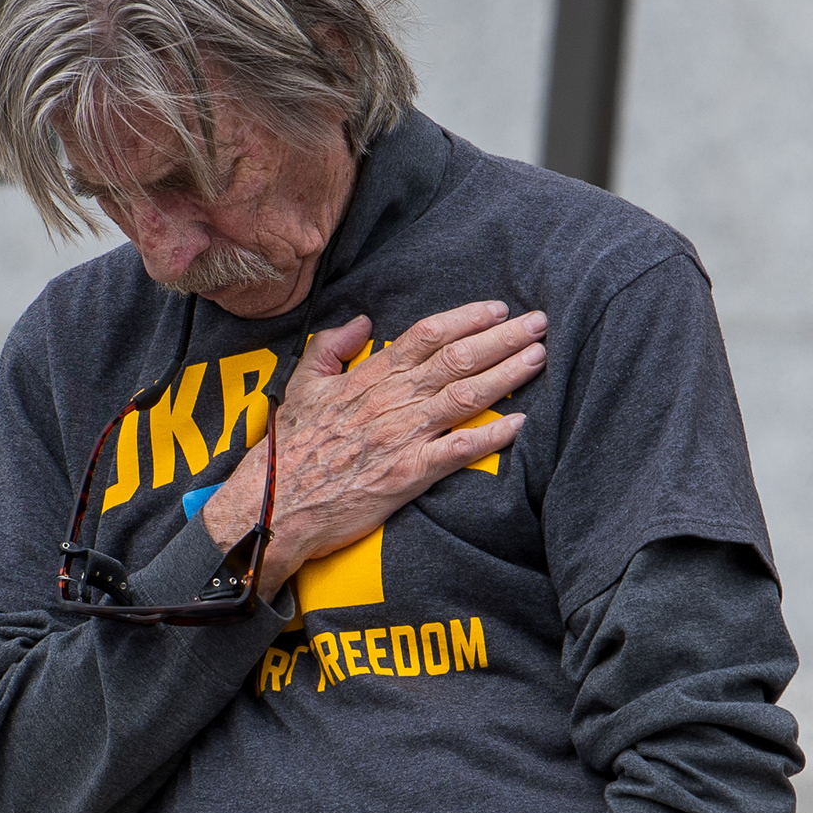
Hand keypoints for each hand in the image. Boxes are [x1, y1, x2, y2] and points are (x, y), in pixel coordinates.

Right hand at [205, 303, 543, 594]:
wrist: (274, 503)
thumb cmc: (290, 447)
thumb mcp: (303, 385)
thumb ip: (332, 347)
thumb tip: (364, 321)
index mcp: (370, 377)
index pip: (428, 335)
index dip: (467, 319)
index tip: (498, 309)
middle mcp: (392, 401)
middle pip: (457, 359)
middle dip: (503, 339)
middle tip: (538, 324)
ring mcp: (402, 437)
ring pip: (465, 397)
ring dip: (507, 375)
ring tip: (538, 359)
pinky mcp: (408, 475)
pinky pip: (457, 451)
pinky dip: (490, 436)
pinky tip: (520, 424)